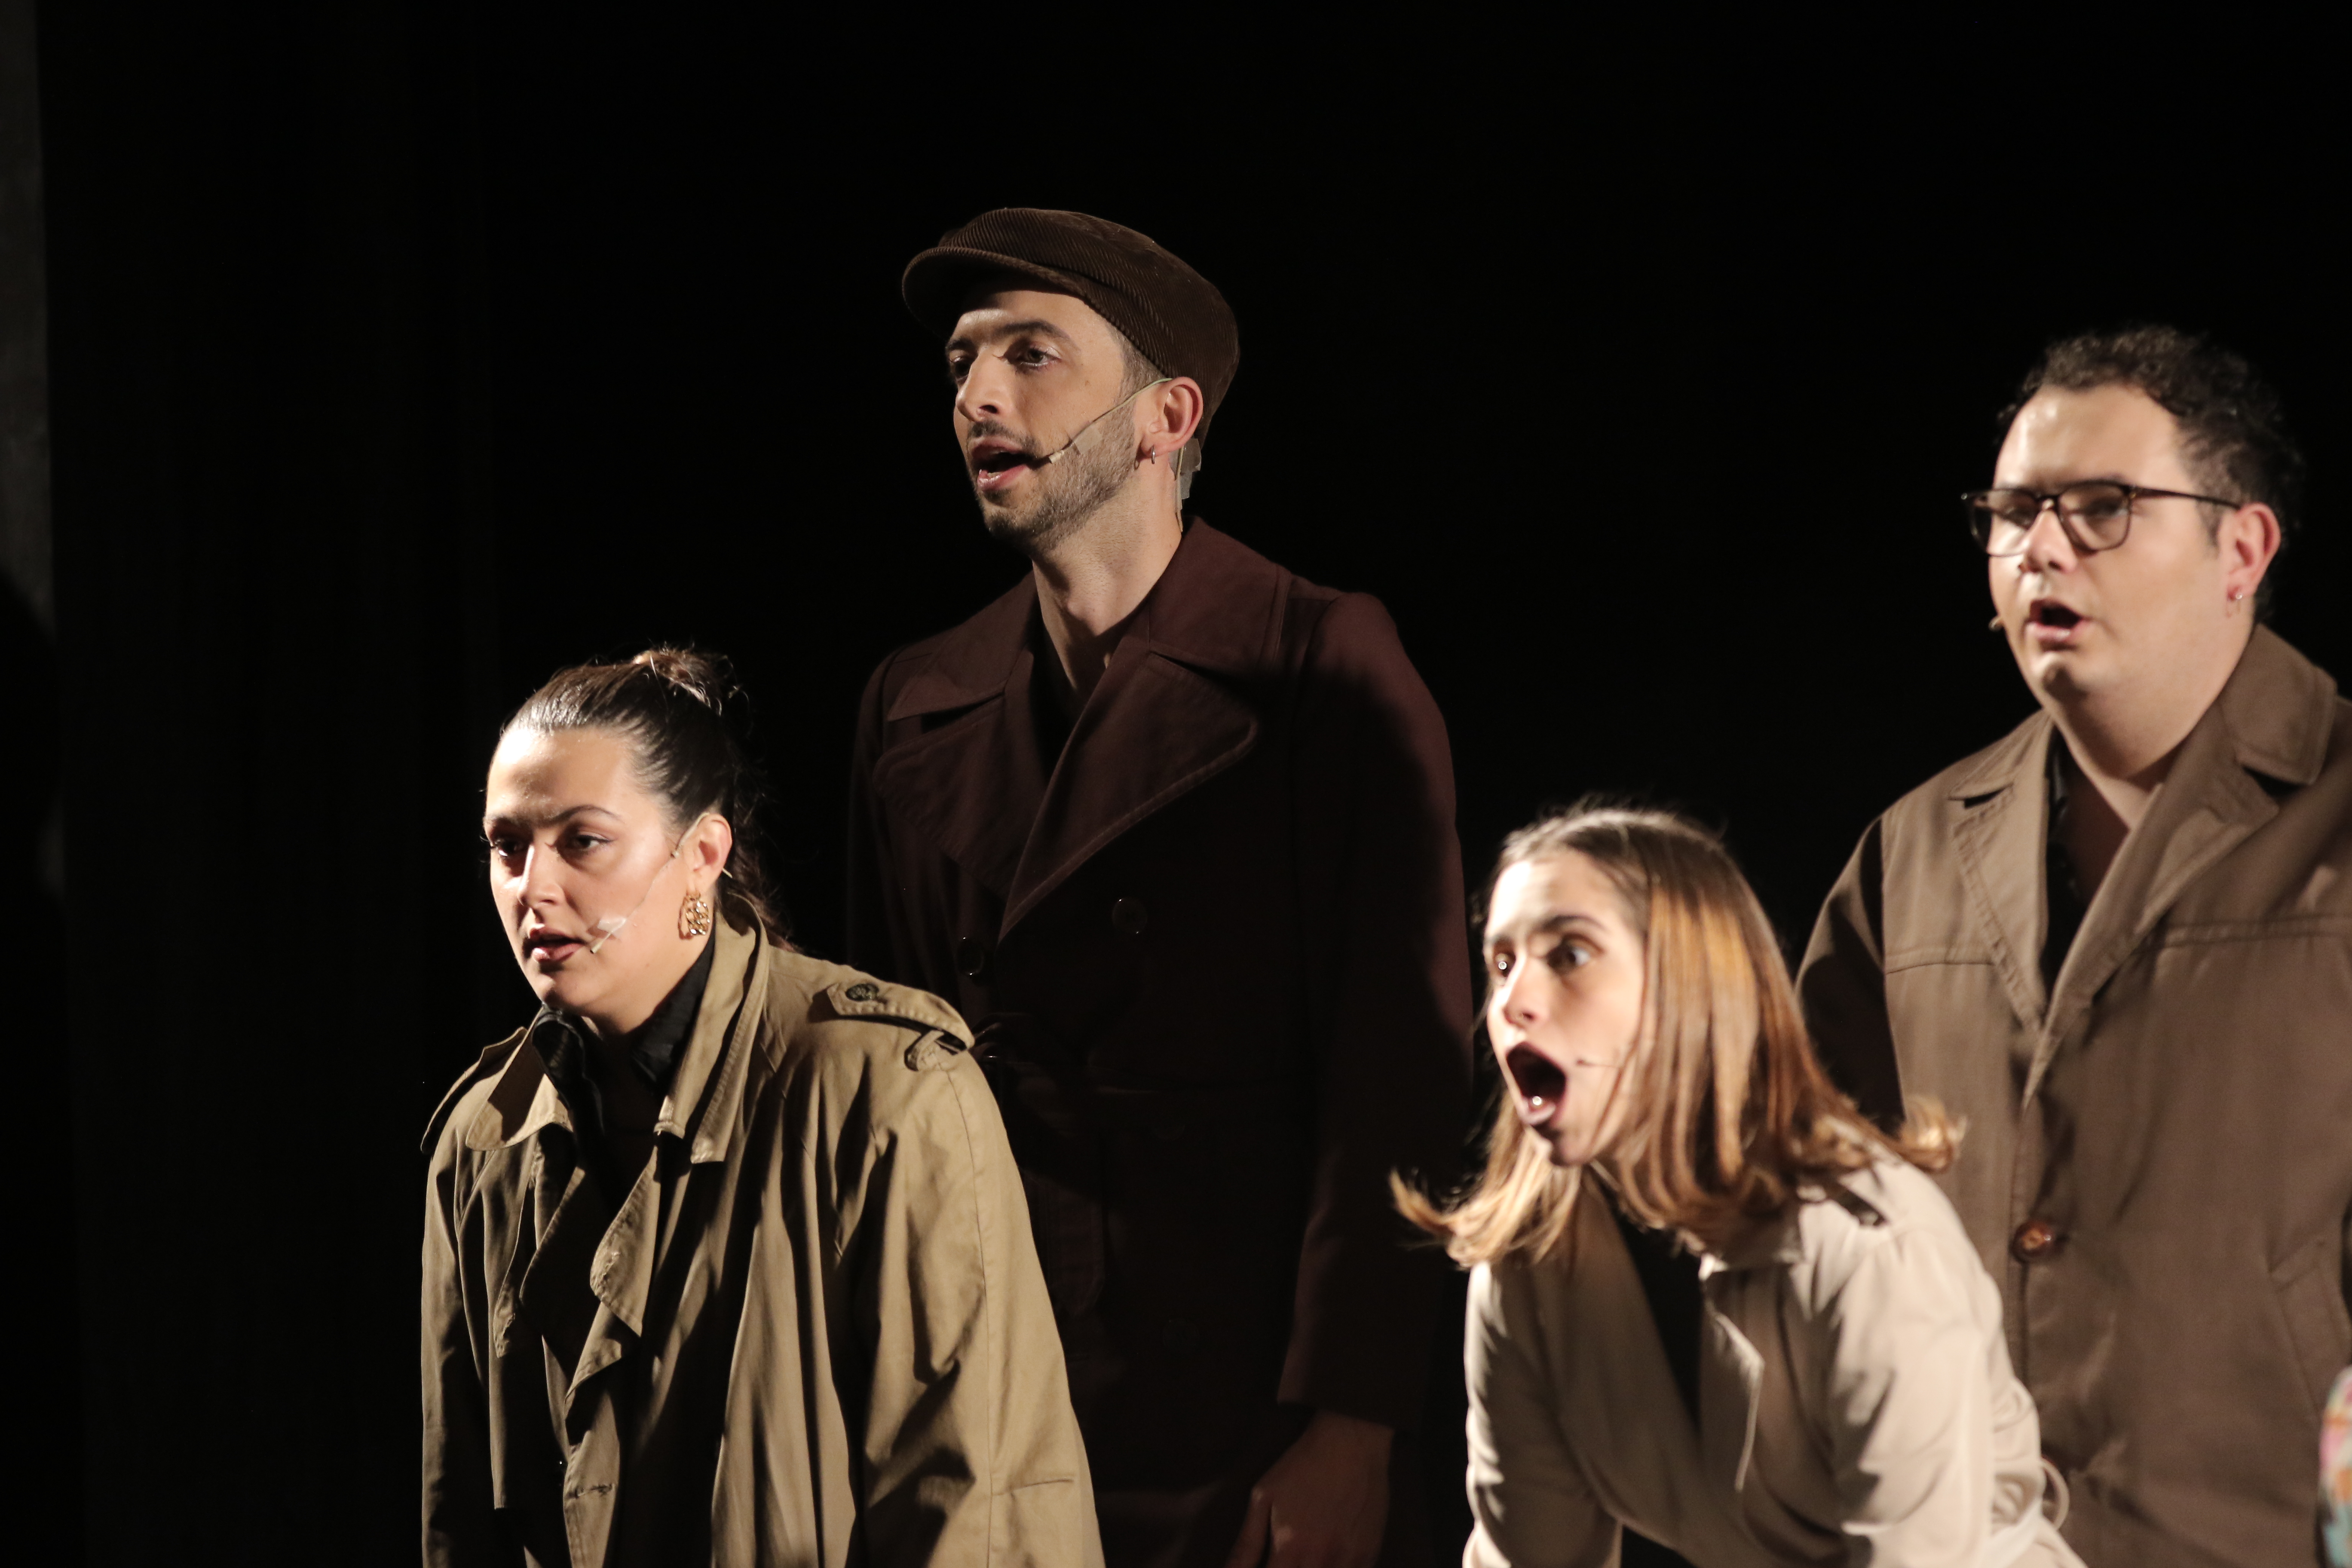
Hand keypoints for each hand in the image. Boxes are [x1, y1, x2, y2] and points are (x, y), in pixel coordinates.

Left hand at [1223, 1410, 1390, 1567]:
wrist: (1350, 1443)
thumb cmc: (1301, 1467)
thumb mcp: (1264, 1497)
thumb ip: (1246, 1543)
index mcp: (1290, 1547)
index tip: (1272, 1563)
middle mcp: (1320, 1558)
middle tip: (1290, 1557)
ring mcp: (1349, 1559)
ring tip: (1307, 1558)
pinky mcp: (1370, 1554)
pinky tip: (1330, 1556)